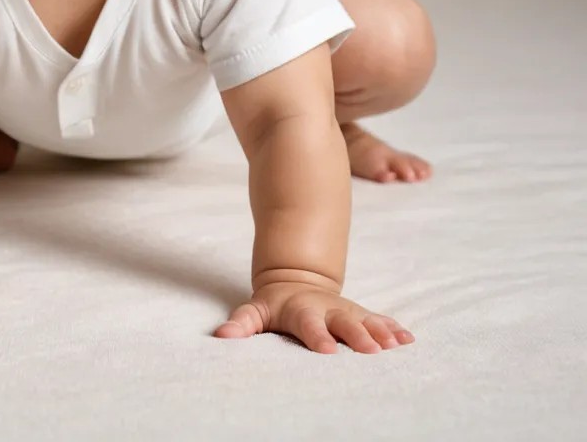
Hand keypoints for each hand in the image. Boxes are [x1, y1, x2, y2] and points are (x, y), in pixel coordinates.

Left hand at [214, 282, 413, 353]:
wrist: (296, 279)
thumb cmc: (274, 305)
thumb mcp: (255, 311)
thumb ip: (241, 324)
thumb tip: (221, 338)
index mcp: (301, 311)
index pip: (308, 325)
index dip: (317, 336)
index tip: (327, 351)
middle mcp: (327, 310)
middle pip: (343, 322)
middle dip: (358, 335)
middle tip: (372, 351)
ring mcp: (345, 311)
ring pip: (365, 320)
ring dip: (381, 332)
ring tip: (397, 345)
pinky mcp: (360, 314)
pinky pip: (379, 320)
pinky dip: (394, 329)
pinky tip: (409, 340)